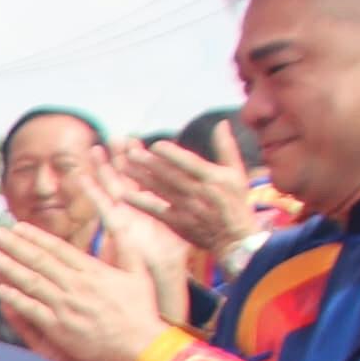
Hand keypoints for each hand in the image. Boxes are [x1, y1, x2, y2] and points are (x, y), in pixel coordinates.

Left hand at [0, 222, 167, 360]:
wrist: (140, 346)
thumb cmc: (141, 311)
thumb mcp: (137, 273)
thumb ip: (124, 248)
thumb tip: (118, 224)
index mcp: (94, 271)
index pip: (58, 249)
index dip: (36, 237)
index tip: (18, 227)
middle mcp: (77, 285)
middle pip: (40, 261)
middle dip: (15, 245)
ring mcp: (66, 306)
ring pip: (32, 282)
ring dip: (10, 268)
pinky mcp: (59, 328)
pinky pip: (32, 310)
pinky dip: (15, 299)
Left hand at [114, 133, 254, 264]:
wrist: (235, 237)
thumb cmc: (235, 201)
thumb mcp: (236, 172)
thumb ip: (226, 147)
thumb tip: (221, 123)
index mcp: (213, 178)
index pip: (189, 163)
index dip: (172, 154)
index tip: (155, 145)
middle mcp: (199, 192)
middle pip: (170, 175)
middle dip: (149, 164)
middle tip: (129, 153)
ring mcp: (187, 209)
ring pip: (161, 190)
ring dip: (141, 178)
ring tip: (124, 167)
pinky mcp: (178, 223)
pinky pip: (156, 211)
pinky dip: (141, 203)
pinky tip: (124, 196)